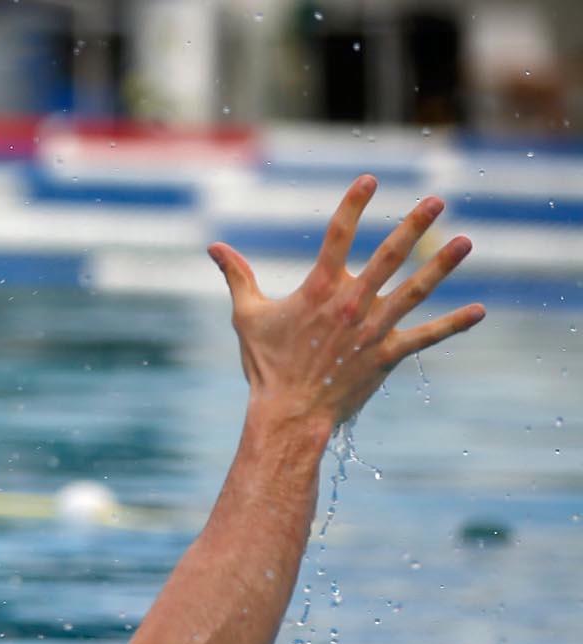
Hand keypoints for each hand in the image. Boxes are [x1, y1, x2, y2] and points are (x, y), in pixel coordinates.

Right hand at [209, 176, 484, 436]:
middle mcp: (351, 303)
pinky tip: (479, 311)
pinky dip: (453, 325)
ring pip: (415, 290)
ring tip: (466, 242)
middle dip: (413, 225)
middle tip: (436, 200)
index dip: (353, 205)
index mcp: (319, 289)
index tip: (370, 179)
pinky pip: (426, 337)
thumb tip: (214, 248)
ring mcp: (373, 329)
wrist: (289, 414)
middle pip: (389, 256)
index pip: (338, 236)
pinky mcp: (387, 355)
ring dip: (442, 265)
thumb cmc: (267, 366)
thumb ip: (237, 277)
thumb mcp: (248, 317)